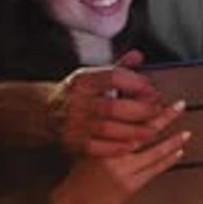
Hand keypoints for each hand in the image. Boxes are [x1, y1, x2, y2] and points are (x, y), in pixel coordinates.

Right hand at [47, 50, 183, 157]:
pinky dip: (117, 147)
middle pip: (112, 106)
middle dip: (139, 110)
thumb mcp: (93, 75)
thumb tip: (139, 56)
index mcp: (83, 80)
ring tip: (151, 130)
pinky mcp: (73, 141)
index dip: (135, 82)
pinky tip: (132, 145)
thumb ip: (118, 68)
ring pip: (107, 128)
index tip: (151, 88)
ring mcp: (74, 123)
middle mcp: (77, 100)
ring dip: (133, 131)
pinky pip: (98, 147)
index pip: (112, 77)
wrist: (45, 112)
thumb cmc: (77, 92)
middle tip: (157, 110)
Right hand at [50, 105, 189, 203]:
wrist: (74, 203)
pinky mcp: (130, 186)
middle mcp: (113, 152)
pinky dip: (167, 160)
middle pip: (144, 131)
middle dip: (164, 116)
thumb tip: (119, 105)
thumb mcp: (89, 145)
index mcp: (102, 138)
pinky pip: (154, 170)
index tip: (158, 97)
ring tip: (186, 133)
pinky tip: (178, 152)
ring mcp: (123, 170)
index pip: (128, 118)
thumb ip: (106, 129)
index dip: (146, 107)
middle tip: (179, 105)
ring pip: (154, 152)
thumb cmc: (81, 173)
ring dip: (172, 141)